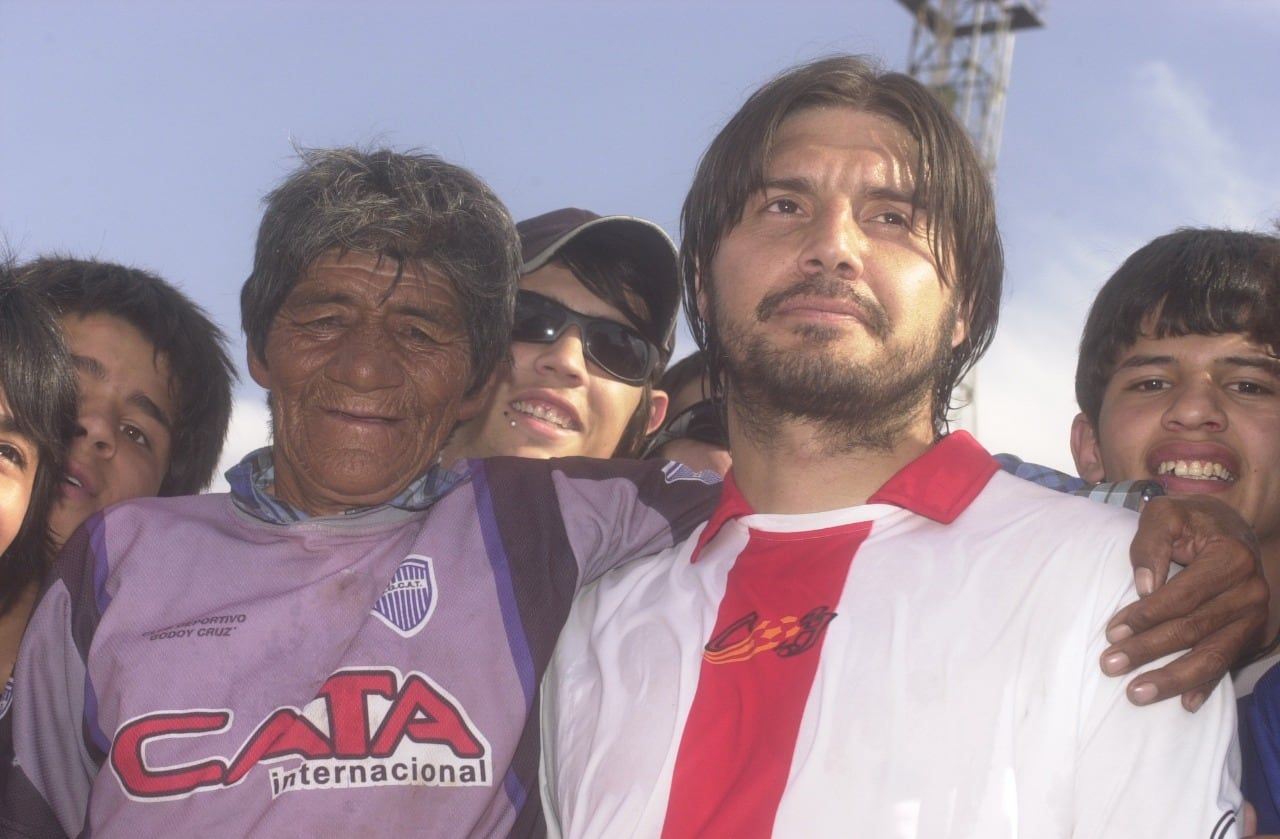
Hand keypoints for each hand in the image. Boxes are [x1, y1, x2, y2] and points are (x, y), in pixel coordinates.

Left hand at [1100, 495, 1267, 709]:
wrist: (1230, 528)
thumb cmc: (1190, 520)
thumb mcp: (1164, 514)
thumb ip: (1151, 543)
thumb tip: (1144, 587)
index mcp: (1231, 559)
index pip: (1182, 596)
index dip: (1146, 616)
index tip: (1112, 632)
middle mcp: (1250, 591)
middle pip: (1193, 629)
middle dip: (1149, 651)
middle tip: (1110, 665)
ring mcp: (1254, 616)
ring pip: (1212, 655)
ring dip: (1172, 678)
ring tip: (1136, 693)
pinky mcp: (1250, 633)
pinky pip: (1227, 663)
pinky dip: (1206, 685)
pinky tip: (1185, 703)